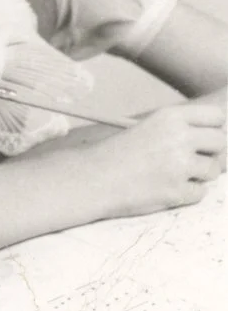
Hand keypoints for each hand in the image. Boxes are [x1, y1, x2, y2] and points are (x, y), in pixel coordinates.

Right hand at [87, 104, 224, 217]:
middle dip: (211, 152)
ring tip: (174, 174)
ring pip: (213, 170)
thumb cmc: (121, 153)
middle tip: (192, 159)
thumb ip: (184, 131)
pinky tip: (166, 187)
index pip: (216, 117)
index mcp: (170, 116)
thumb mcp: (151, 128)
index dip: (213, 128)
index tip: (205, 138)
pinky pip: (200, 193)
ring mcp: (179, 166)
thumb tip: (222, 144)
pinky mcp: (177, 192)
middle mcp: (179, 137)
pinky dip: (188, 193)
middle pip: (220, 143)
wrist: (96, 177)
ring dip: (199, 175)